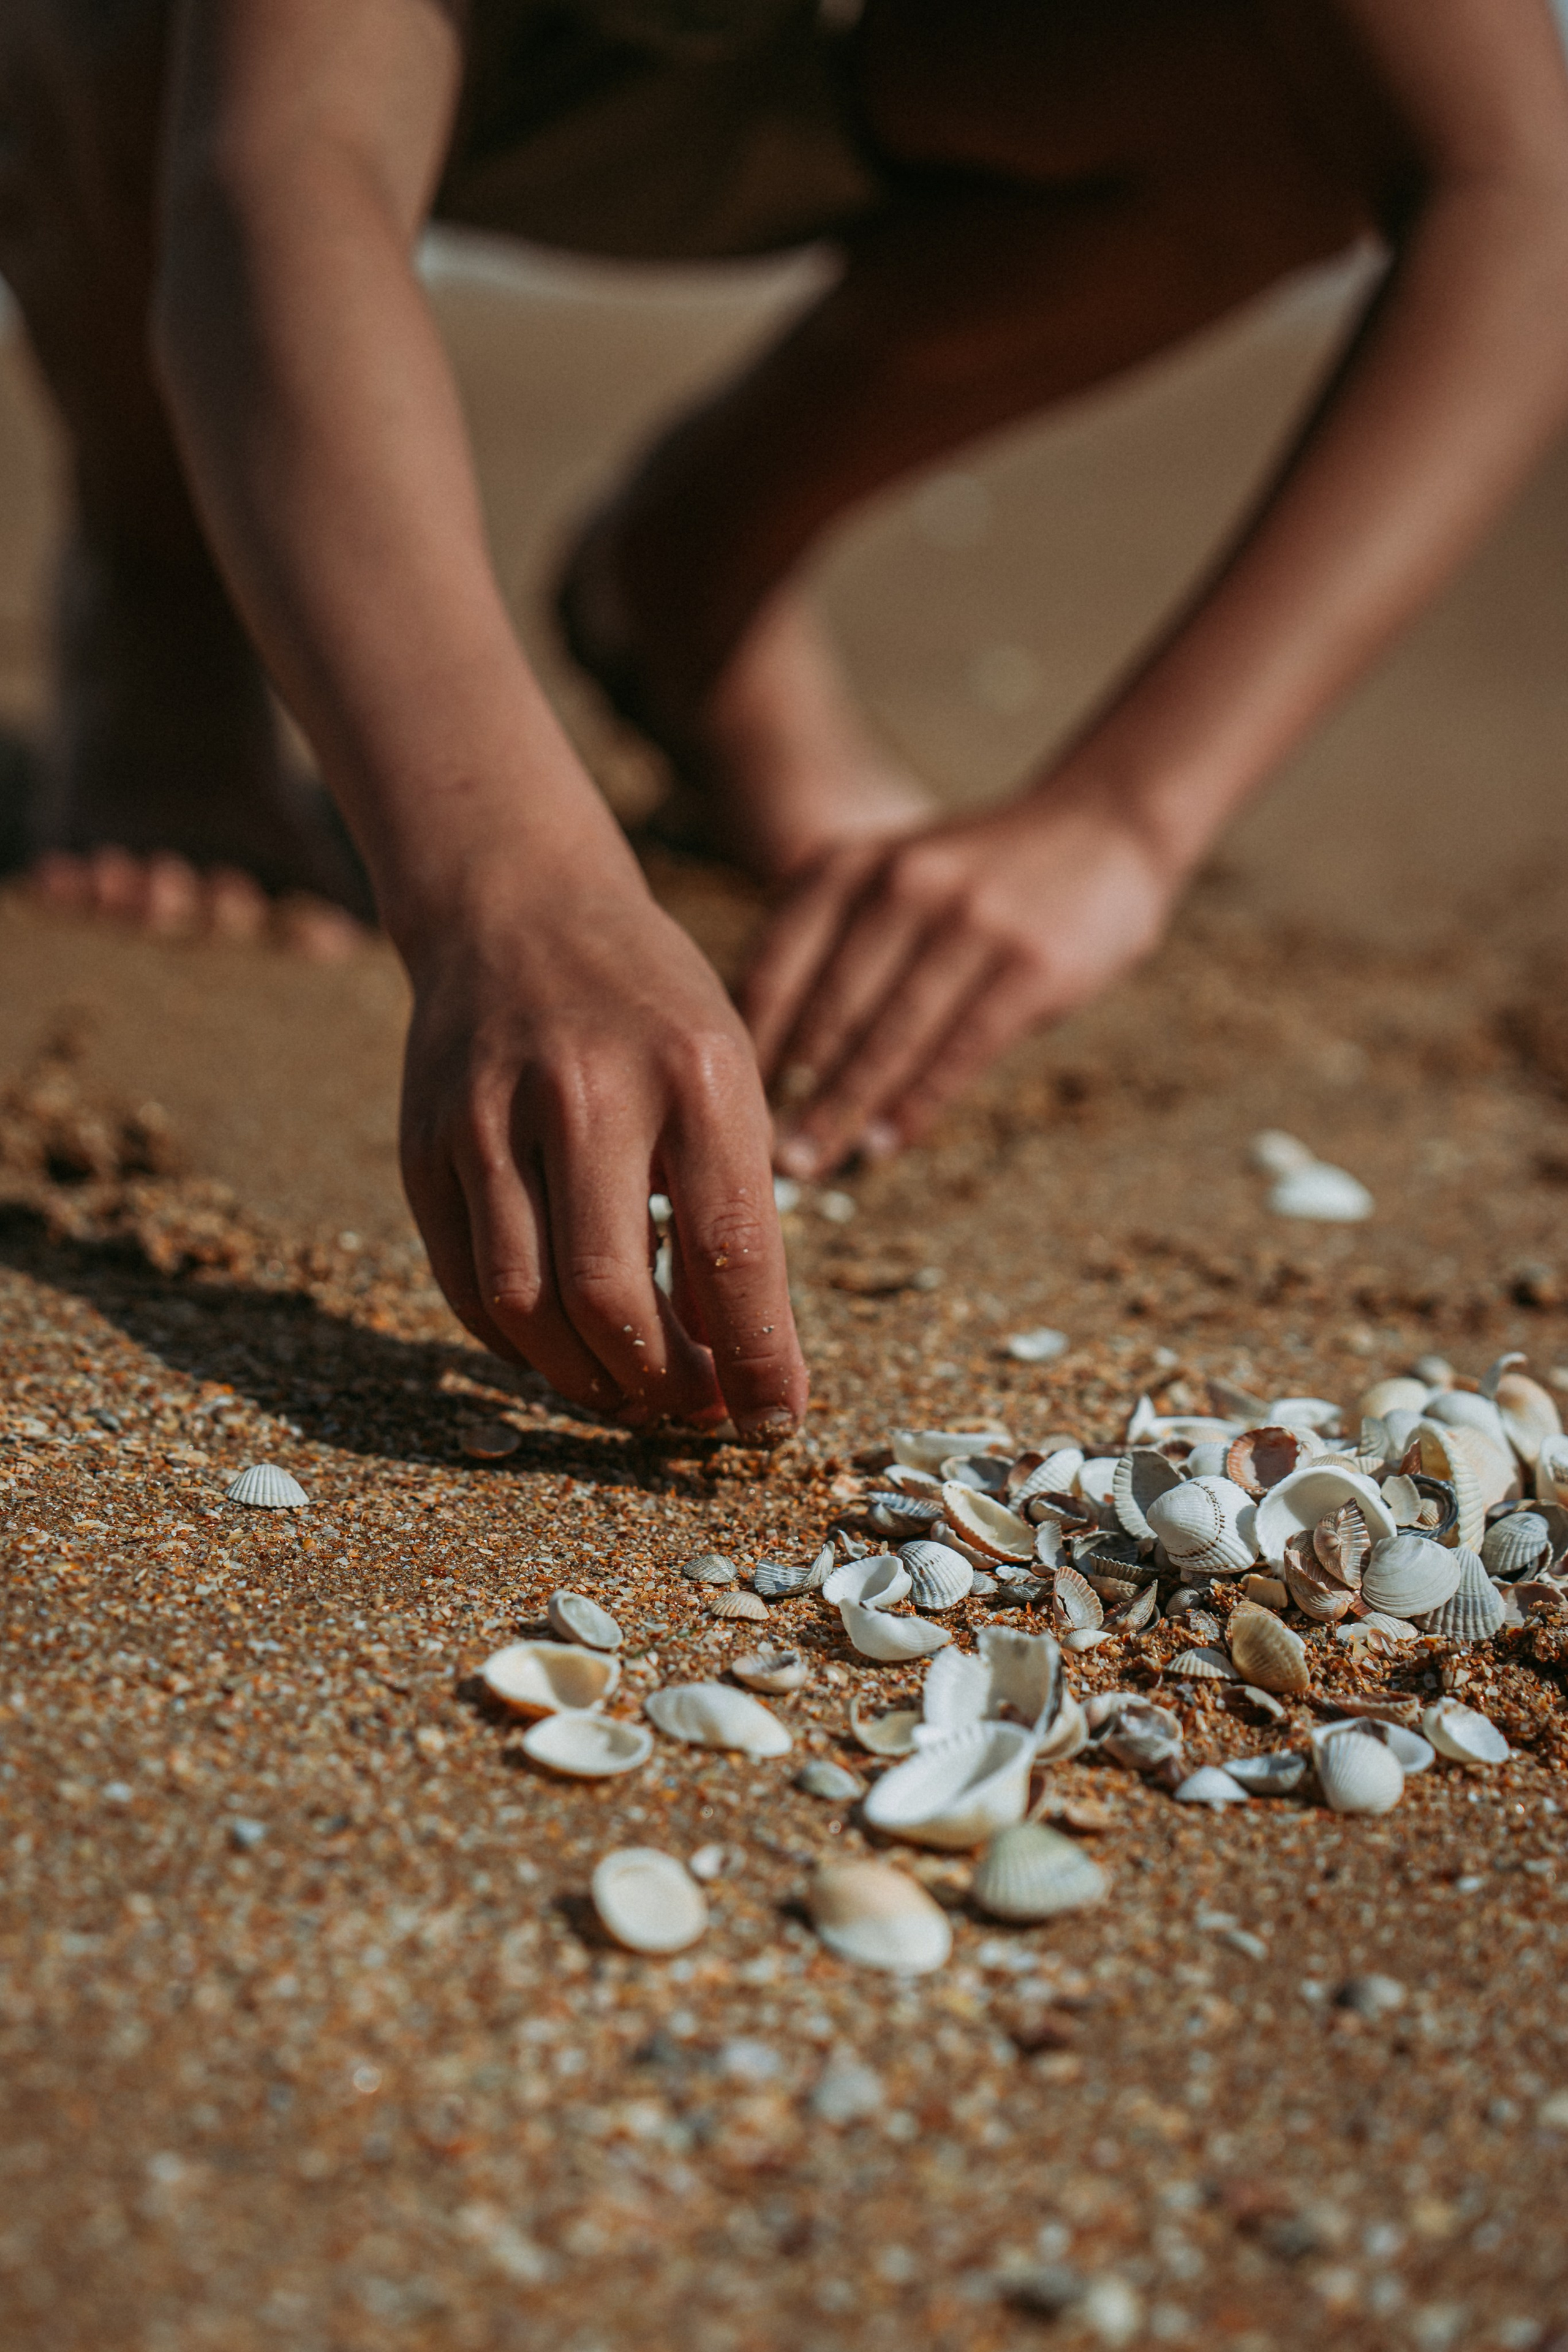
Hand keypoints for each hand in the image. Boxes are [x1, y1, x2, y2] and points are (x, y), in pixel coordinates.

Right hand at [397, 858, 806, 1437]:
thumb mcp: (726, 1075)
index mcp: (694, 1071)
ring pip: (524, 1303)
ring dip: (585, 1380)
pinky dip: (517, 1343)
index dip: (755, 1358)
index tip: (773, 1420)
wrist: (519, 907)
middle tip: (693, 1411)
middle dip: (662, 1383)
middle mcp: (587, 1090)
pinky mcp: (424, 1141)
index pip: (730, 1250)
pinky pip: (466, 1283)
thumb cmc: (650, 1009)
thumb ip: (734, 1205)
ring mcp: (490, 1115)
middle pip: (610, 1294)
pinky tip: (562, 1349)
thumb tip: (740, 1362)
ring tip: (630, 1394)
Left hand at [742, 784, 1180, 1175]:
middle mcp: (900, 886)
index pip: (777, 965)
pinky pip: (958, 1050)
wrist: (1104, 828)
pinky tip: (887, 1141)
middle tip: (762, 1157)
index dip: (750, 1044)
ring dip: (846, 1109)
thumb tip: (771, 1056)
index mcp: (850, 865)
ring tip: (814, 1161)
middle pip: (828, 1011)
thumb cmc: (979, 875)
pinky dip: (917, 1103)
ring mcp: (967, 923)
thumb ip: (835, 941)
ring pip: (889, 1038)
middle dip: (791, 1093)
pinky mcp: (1028, 964)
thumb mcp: (891, 874)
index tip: (725, 1103)